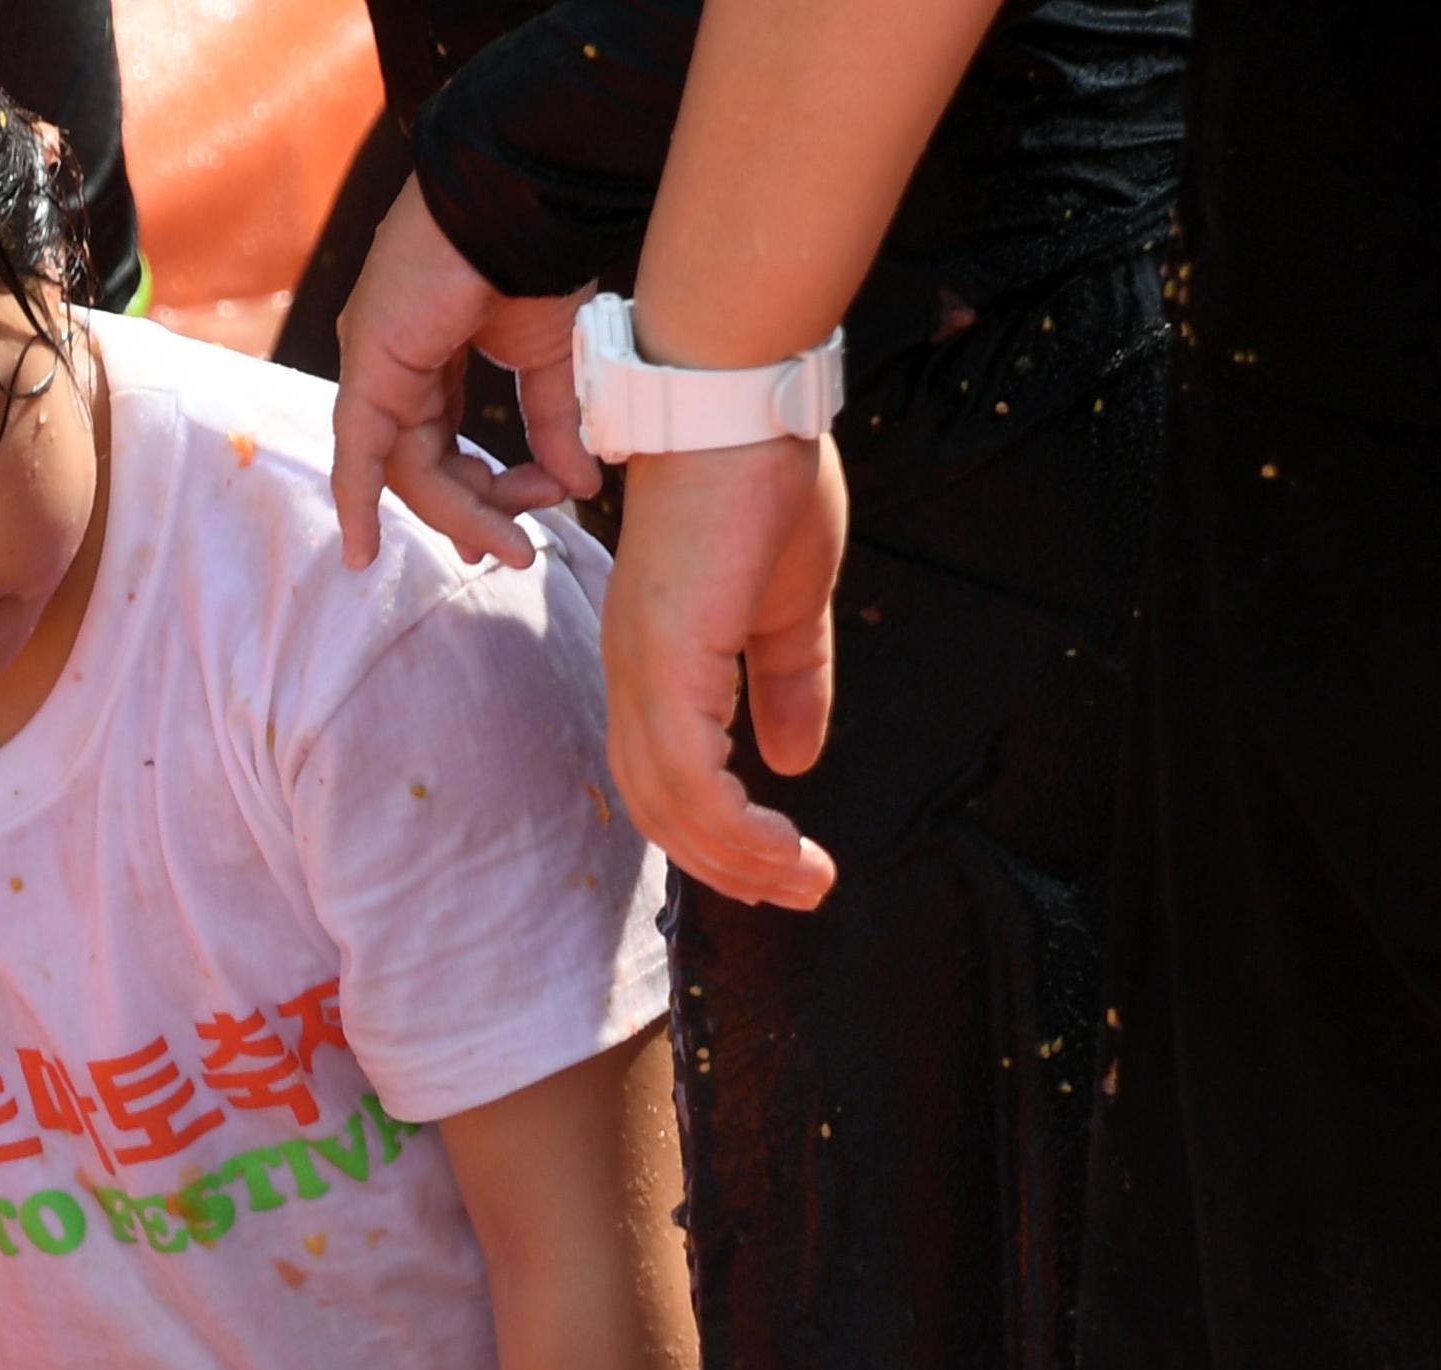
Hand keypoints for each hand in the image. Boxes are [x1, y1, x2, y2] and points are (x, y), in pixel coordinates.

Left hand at [331, 180, 601, 572]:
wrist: (523, 203)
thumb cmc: (534, 255)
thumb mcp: (550, 357)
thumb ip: (552, 424)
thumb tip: (580, 486)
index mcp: (429, 360)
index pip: (445, 446)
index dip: (482, 492)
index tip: (532, 516)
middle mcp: (394, 369)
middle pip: (426, 466)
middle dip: (479, 510)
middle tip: (523, 548)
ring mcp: (375, 369)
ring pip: (408, 471)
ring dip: (462, 514)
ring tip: (513, 545)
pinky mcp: (369, 371)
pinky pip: (356, 453)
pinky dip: (357, 504)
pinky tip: (361, 554)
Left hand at [600, 435, 845, 908]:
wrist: (740, 405)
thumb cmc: (760, 483)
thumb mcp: (789, 603)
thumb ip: (789, 683)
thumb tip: (796, 762)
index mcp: (653, 660)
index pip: (668, 775)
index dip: (719, 831)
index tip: (784, 861)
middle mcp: (633, 672)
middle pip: (663, 807)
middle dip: (732, 864)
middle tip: (803, 893)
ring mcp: (641, 667)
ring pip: (673, 804)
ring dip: (741, 857)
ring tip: (807, 880)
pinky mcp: (666, 658)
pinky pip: (689, 773)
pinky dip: (731, 822)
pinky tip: (782, 842)